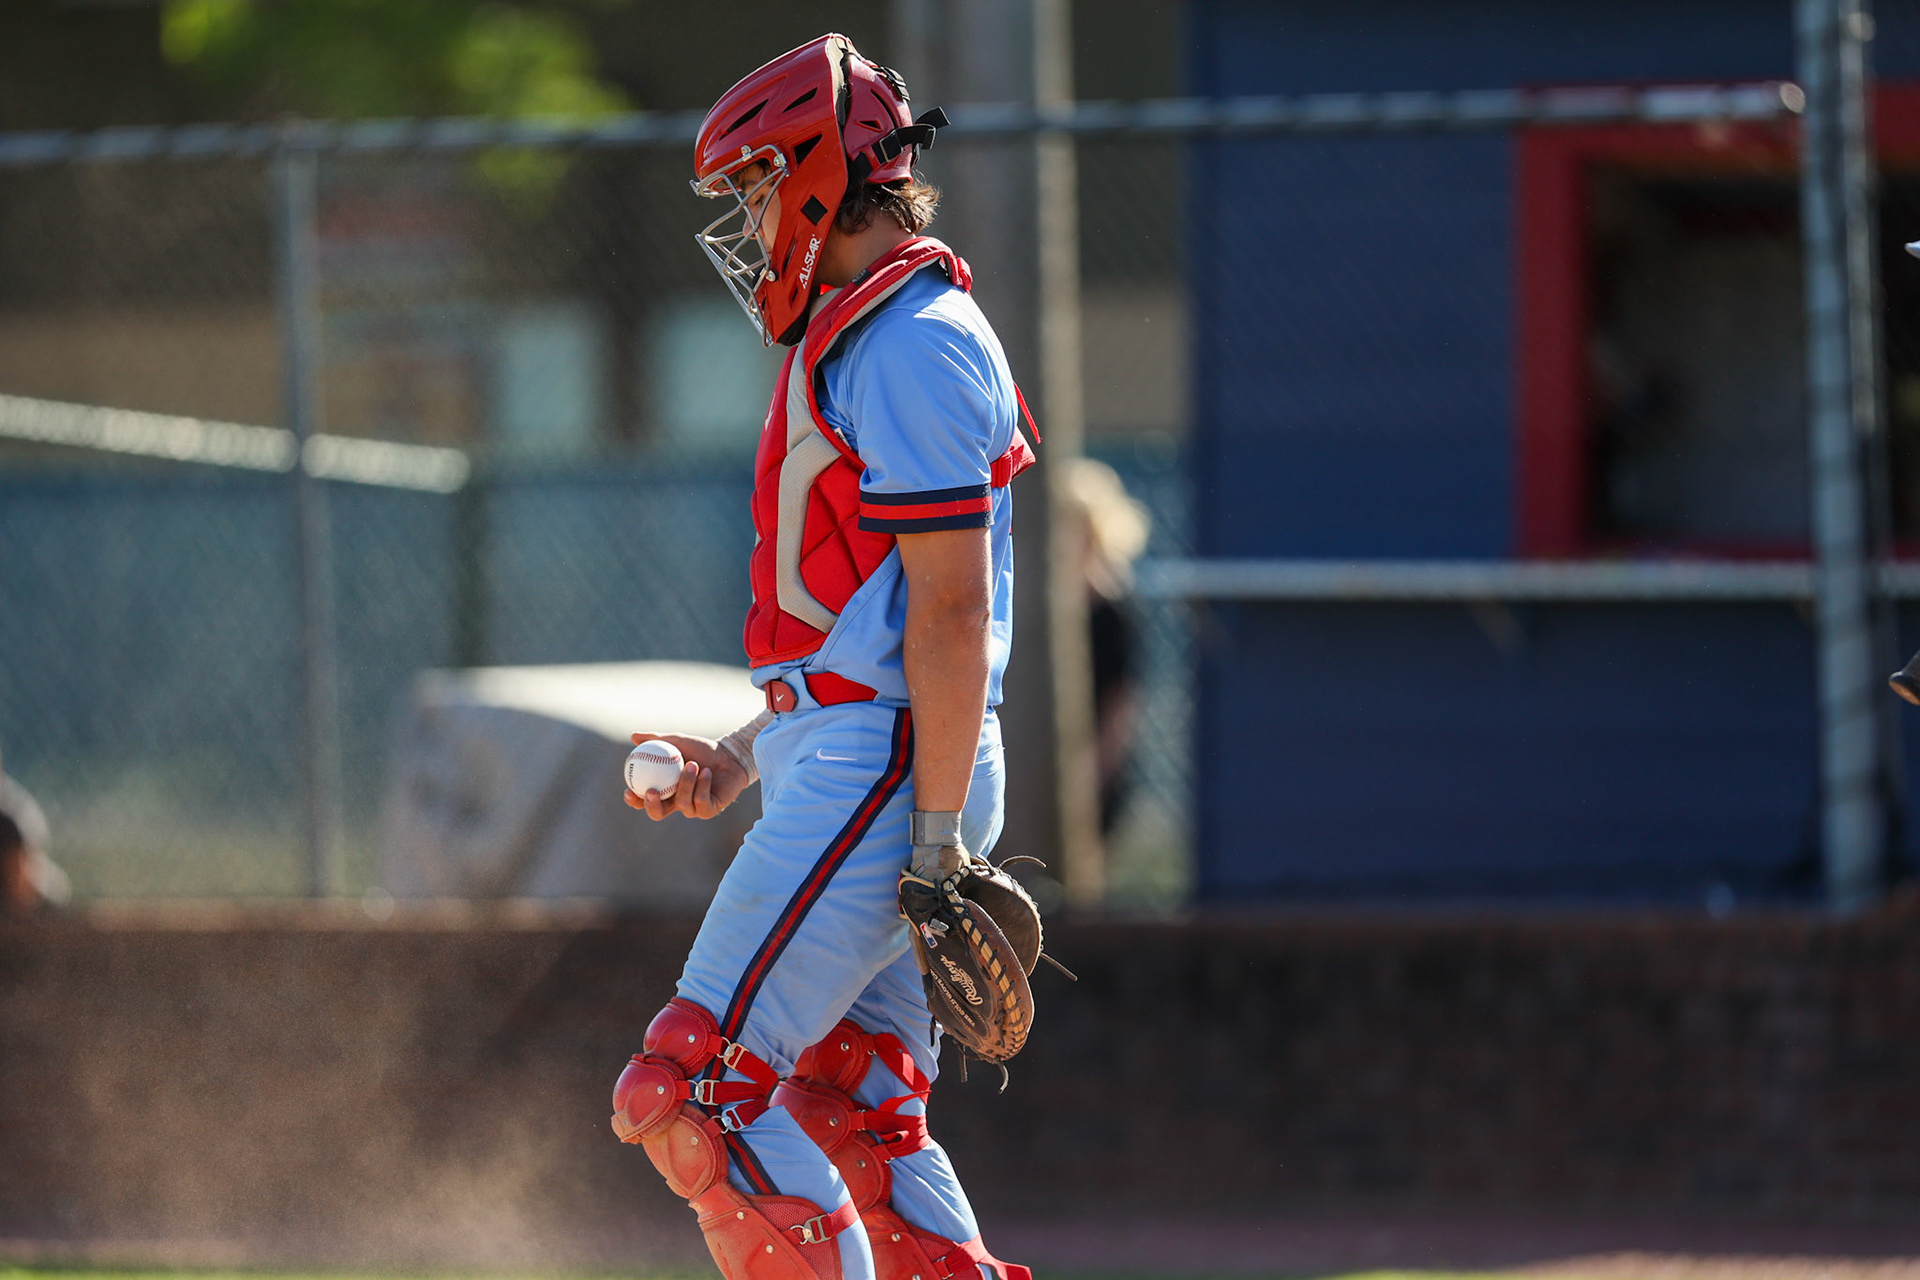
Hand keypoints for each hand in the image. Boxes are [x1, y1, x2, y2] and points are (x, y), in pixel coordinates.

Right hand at [624, 731, 749, 820]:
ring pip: (683, 804)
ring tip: (692, 764)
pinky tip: (706, 772)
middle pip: (658, 813)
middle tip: (652, 791)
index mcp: (665, 790)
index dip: (634, 801)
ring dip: (686, 783)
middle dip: (652, 806)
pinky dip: (702, 785)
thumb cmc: (702, 749)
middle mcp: (677, 802)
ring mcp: (693, 808)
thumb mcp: (677, 741)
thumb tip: (633, 736)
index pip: (645, 800)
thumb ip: (656, 740)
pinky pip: (701, 801)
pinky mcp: (709, 810)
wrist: (729, 754)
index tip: (628, 790)